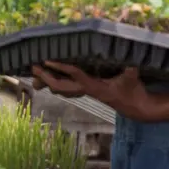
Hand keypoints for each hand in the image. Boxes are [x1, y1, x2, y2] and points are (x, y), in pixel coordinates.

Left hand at [32, 62, 168, 121]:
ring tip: (35, 72)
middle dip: (46, 77)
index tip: (47, 61)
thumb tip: (132, 64)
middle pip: (60, 87)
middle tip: (34, 67)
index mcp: (95, 86)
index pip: (75, 75)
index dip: (61, 68)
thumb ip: (131, 72)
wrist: (134, 106)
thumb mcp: (132, 79)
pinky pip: (65, 88)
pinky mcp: (84, 91)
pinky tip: (47, 77)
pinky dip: (55, 82)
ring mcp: (84, 92)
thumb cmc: (132, 91)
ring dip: (47, 81)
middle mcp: (86, 90)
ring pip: (60, 89)